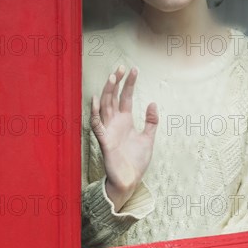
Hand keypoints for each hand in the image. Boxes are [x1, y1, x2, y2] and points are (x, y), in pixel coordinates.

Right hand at [90, 65, 158, 210]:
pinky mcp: (104, 142)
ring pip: (105, 107)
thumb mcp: (148, 139)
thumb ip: (151, 122)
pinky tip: (96, 100)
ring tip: (112, 77)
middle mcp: (115, 123)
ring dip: (107, 92)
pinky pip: (97, 125)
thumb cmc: (136, 161)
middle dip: (117, 82)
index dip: (129, 84)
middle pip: (113, 98)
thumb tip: (153, 102)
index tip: (134, 70)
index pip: (125, 98)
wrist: (130, 180)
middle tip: (121, 67)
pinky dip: (95, 113)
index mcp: (125, 121)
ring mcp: (108, 131)